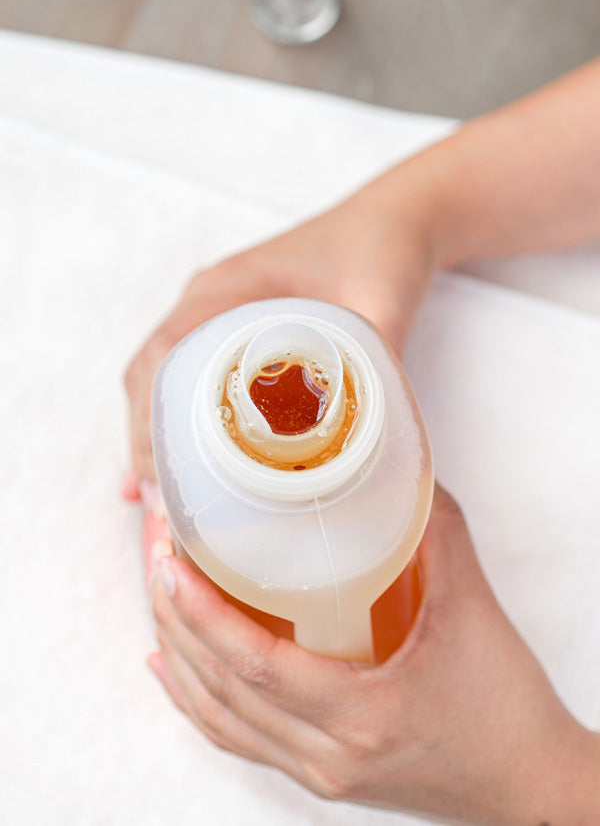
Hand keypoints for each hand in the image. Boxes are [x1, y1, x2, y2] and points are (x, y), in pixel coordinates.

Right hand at [124, 188, 437, 482]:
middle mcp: (213, 293)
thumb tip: (363, 447)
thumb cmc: (382, 251)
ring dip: (153, 424)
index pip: (164, 350)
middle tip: (157, 496)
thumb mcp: (379, 309)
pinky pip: (187, 364)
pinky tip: (172, 456)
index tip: (156, 468)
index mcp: (232, 284)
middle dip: (144, 433)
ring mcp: (219, 303)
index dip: (149, 413)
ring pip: (161, 369)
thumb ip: (374, 367)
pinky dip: (174, 409)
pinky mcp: (234, 317)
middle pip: (151, 367)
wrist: (396, 218)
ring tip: (159, 488)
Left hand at [148, 486, 599, 825]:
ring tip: (158, 593)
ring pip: (218, 716)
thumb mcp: (473, 605)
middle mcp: (326, 752)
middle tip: (157, 552)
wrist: (528, 783)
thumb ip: (430, 529)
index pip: (255, 663)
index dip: (201, 610)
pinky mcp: (319, 774)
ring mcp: (317, 771)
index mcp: (362, 711)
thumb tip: (391, 468)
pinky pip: (237, 739)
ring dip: (179, 652)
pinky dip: (194, 700)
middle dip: (175, 616)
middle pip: (220, 687)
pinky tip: (168, 666)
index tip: (168, 559)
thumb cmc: (505, 702)